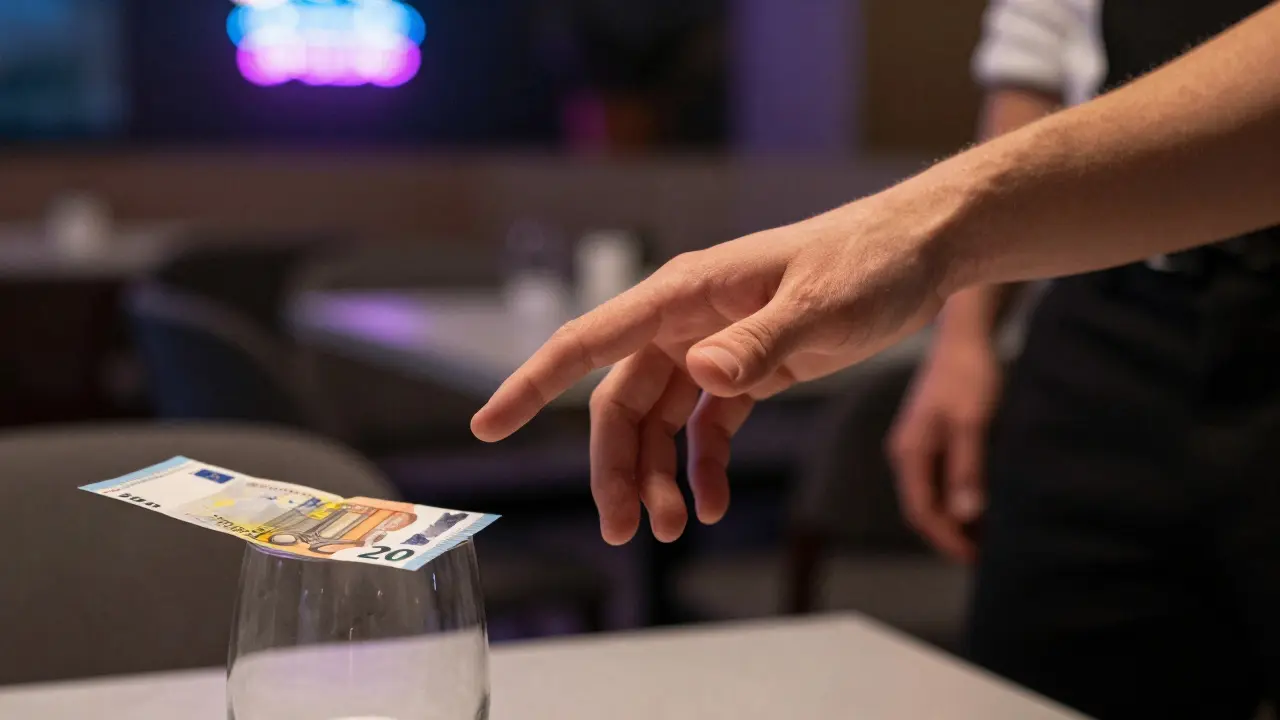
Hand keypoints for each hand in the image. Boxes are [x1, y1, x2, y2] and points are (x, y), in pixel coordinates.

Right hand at [472, 189, 959, 543]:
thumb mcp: (820, 305)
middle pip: (620, 401)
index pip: (590, 341)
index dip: (532, 384)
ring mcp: (714, 345)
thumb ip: (759, 341)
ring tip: (673, 527)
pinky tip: (711, 502)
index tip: (489, 425)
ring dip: (656, 475)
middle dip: (615, 468)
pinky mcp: (747, 367)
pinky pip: (705, 426)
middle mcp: (687, 321)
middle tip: (627, 531)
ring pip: (657, 420)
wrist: (918, 256)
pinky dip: (702, 466)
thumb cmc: (868, 262)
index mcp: (686, 294)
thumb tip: (701, 371)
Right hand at [887, 333, 1001, 562]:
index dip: (945, 539)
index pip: (921, 510)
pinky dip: (957, 497)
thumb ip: (967, 469)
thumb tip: (965, 515)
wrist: (964, 336)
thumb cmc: (968, 376)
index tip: (973, 559)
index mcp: (909, 452)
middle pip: (922, 506)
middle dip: (949, 534)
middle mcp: (906, 452)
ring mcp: (917, 444)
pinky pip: (939, 478)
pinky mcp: (931, 436)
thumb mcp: (971, 423)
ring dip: (954, 518)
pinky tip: (981, 503)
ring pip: (931, 494)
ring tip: (985, 537)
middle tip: (983, 556)